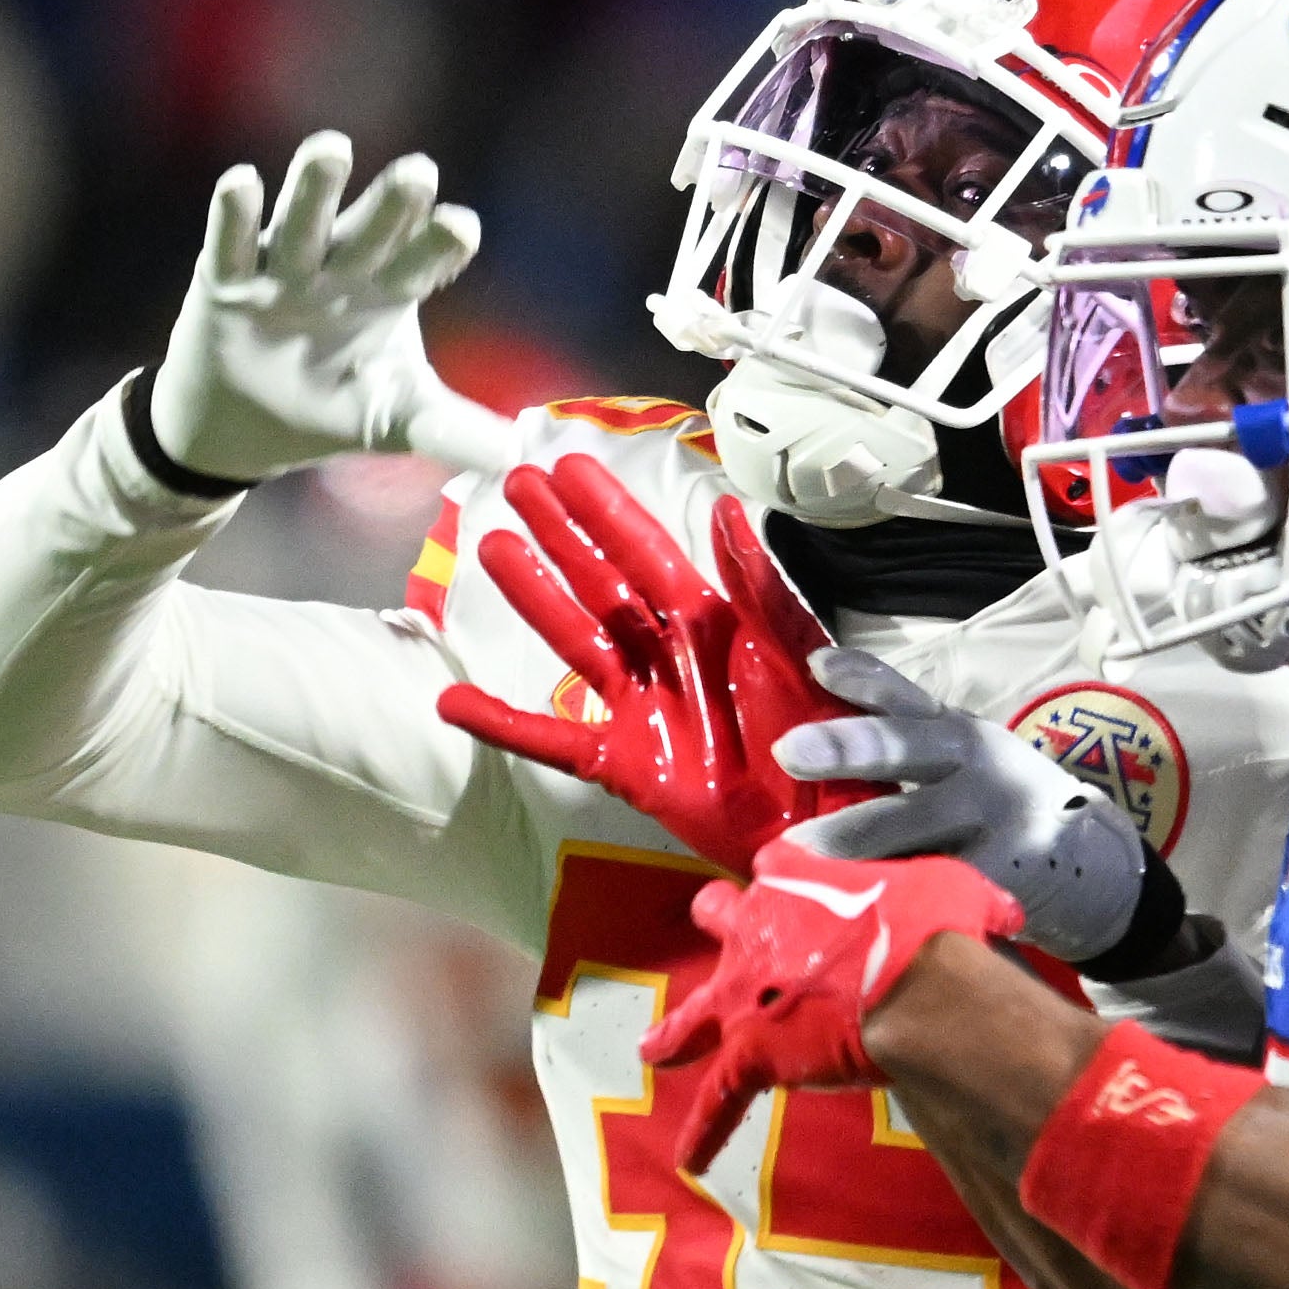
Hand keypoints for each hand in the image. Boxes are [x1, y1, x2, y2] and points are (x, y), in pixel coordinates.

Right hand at [151, 131, 508, 484]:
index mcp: (390, 293)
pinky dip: (235, 216)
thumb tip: (514, 457)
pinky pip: (232, 244)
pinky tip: (242, 183)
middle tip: (418, 171)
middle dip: (393, 204)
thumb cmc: (329, 407)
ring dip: (315, 189)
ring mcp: (285, 271)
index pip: (424, 262)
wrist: (240, 430)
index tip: (461, 227)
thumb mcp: (394, 420)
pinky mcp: (228, 282)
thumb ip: (449, 430)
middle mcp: (342, 269)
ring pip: (304, 223)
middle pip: (372, 231)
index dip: (441, 245)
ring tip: (331, 146)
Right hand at [435, 460, 870, 874]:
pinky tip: (454, 702)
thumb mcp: (801, 653)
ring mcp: (642, 708)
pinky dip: (502, 723)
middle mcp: (669, 656)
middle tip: (517, 484)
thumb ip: (759, 586)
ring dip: (534, 596)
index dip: (606, 510)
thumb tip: (724, 509)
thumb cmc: (832, 736)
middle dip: (562, 533)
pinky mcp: (625, 765)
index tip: (568, 466)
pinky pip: (551, 740)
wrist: (833, 822)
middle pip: (601, 584)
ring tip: (493, 547)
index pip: (646, 552)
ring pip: (575, 640)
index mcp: (713, 622)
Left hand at [642, 844, 1023, 1170]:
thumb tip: (1004, 917)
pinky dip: (704, 1132)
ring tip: (652, 1050)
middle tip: (715, 920)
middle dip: (720, 920)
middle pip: (720, 916)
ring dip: (675, 1033)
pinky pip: (717, 1101)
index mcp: (799, 880)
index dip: (785, 874)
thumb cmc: (940, 926)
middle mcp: (756, 929)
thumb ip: (966, 901)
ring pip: (695, 1016)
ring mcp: (746, 994)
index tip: (790, 876)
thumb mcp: (956, 888)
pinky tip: (689, 1160)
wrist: (920, 985)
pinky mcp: (751, 1054)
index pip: (777, 865)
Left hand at [774, 651, 1148, 960]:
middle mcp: (976, 764)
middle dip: (848, 746)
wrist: (1094, 866)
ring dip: (850, 838)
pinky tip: (853, 905)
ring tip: (794, 851)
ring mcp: (992, 820)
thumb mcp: (967, 755)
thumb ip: (907, 733)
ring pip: (911, 823)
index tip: (816, 665)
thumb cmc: (1004, 802)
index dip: (862, 677)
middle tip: (789, 749)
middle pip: (906, 747)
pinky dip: (891, 893)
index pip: (906, 697)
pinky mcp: (999, 877)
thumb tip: (819, 694)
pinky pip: (935, 882)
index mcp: (961, 733)